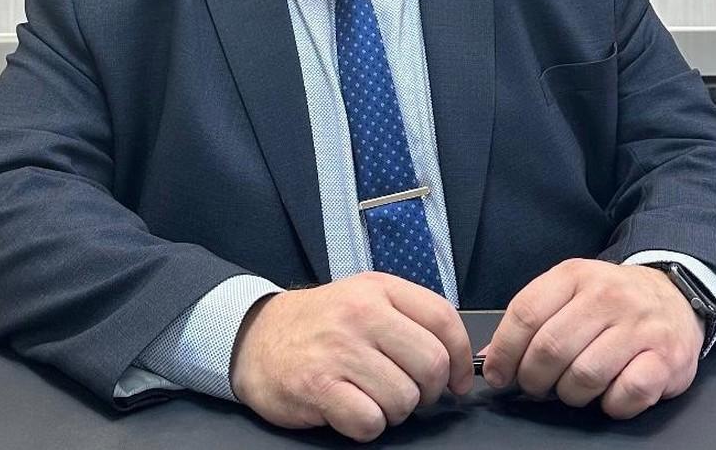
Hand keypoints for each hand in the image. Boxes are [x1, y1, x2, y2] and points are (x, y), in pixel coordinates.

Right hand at [230, 272, 472, 441]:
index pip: (443, 319)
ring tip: (373, 398)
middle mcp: (362, 314)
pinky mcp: (318, 386)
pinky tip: (352, 410)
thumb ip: (408, 318)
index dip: (461, 358)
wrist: (254, 337)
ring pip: (404, 399)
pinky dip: (367, 426)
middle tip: (410, 394)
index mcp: (379, 289)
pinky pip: (370, 422)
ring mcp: (340, 350)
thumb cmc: (318, 324)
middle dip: (429, 392)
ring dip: (395, 411)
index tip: (458, 380)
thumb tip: (456, 360)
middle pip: (431, 364)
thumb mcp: (363, 298)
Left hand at [480, 259, 703, 417]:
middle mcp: (608, 296)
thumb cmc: (612, 301)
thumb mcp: (569, 293)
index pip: (526, 313)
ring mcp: (639, 327)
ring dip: (570, 394)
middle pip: (550, 348)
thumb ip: (533, 320)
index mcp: (575, 276)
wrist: (674, 295)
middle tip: (535, 386)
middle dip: (533, 379)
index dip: (504, 350)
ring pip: (584, 375)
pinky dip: (610, 404)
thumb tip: (491, 357)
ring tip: (573, 388)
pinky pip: (626, 394)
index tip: (497, 373)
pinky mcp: (666, 358)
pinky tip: (609, 393)